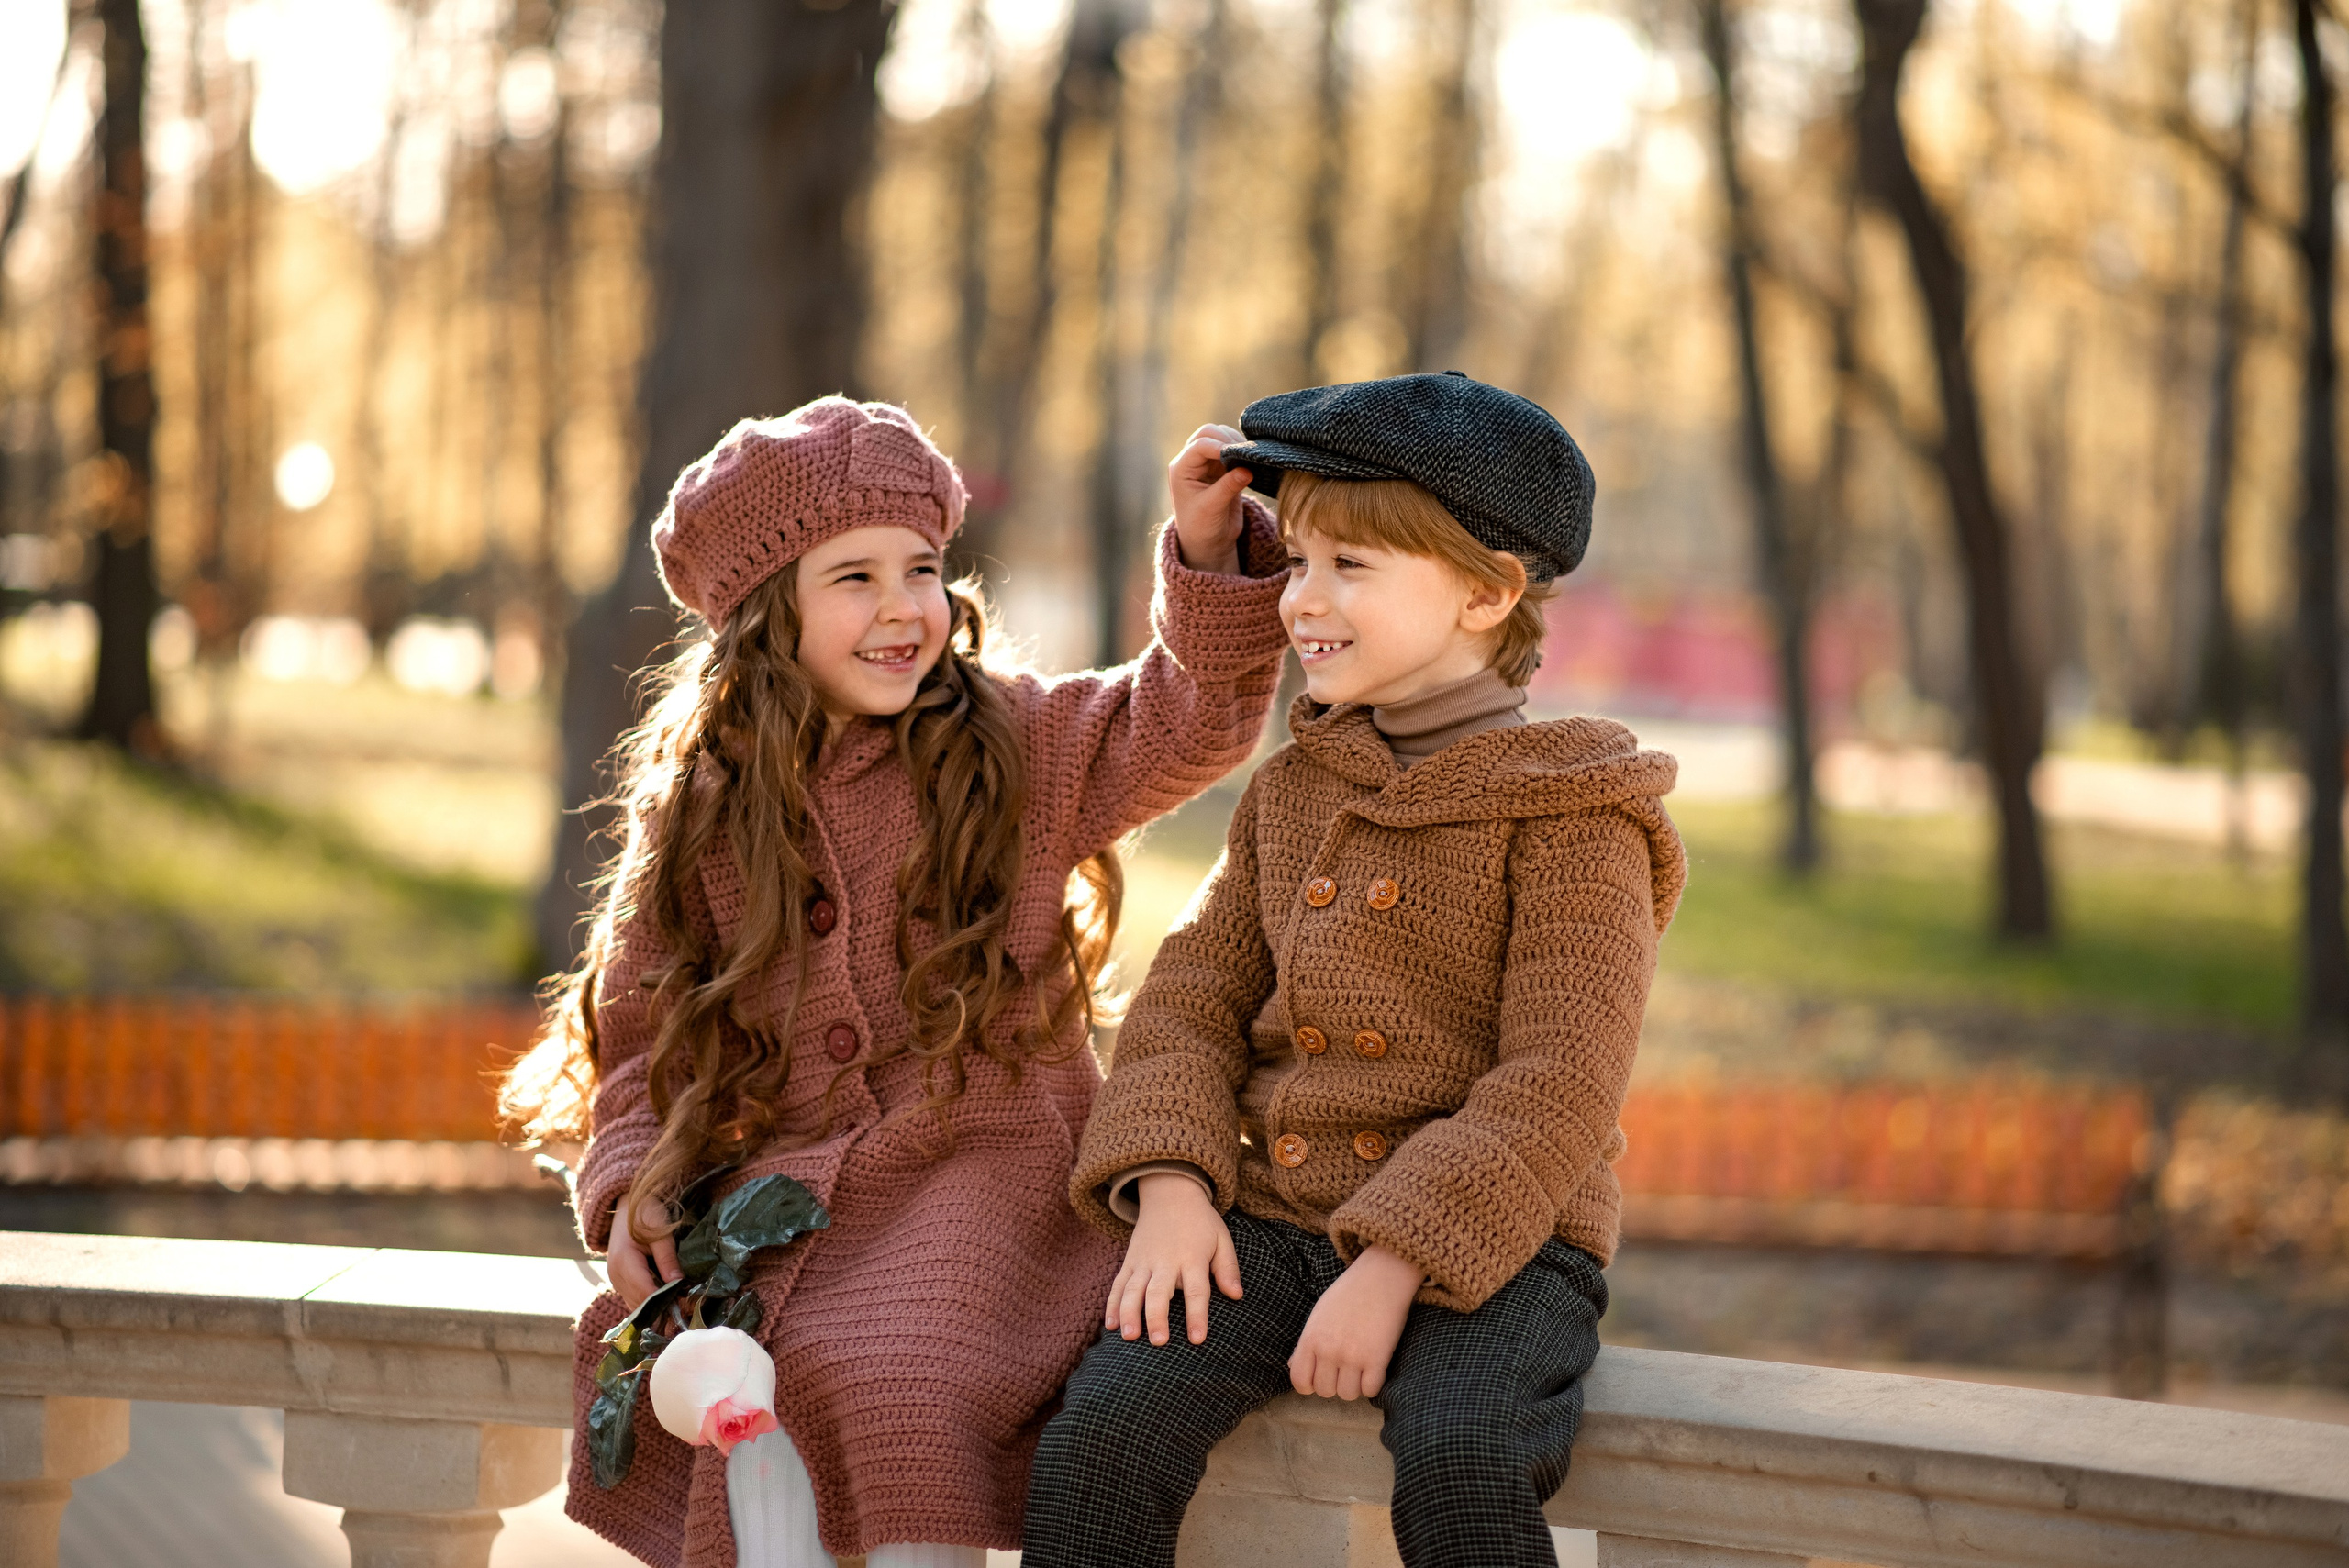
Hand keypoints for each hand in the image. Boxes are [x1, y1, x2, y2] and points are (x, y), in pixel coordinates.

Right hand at [607, 1193, 683, 1308]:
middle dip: (661, 1308)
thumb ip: (667, 1258)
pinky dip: (649, 1301)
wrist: (626, 1205)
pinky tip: (665, 1298)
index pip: (645, 1292)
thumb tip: (678, 1282)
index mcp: (624, 1262)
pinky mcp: (620, 1281)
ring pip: (636, 1305)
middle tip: (685, 1308)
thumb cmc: (645, 1213)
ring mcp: (615, 1280)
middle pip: (639, 1303)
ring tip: (677, 1305)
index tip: (685, 1303)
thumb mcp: (660, 1233)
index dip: (665, 1301)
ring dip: (655, 1307)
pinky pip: (634, 1298)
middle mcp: (615, 1276)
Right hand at [1107, 1171, 1242, 1344]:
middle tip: (1158, 1342)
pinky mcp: (1129, 1261)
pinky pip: (1117, 1284)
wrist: (1169, 1193)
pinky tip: (1110, 1326)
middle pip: (1158, 1292)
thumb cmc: (1200, 1222)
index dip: (1197, 1315)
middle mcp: (1165, 1261)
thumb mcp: (1221, 1239)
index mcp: (1191, 1257)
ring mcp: (1143, 1261)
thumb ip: (1228, 1268)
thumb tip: (1237, 1296)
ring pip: (1132, 1289)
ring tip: (1129, 1337)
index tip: (1197, 1339)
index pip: (1196, 1290)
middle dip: (1157, 1317)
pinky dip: (1112, 1304)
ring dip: (1129, 1313)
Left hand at [1168, 423, 1250, 575]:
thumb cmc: (1201, 528)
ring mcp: (1207, 463)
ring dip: (1237, 444)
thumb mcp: (1212, 508)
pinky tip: (1252, 462)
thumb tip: (1247, 469)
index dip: (1220, 445)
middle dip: (1228, 439)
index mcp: (1181, 469)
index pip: (1200, 445)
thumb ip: (1228, 487)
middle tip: (1246, 454)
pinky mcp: (1222, 468)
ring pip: (1222, 437)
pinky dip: (1243, 452)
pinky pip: (1234, 450)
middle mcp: (1192, 461)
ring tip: (1250, 459)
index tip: (1239, 455)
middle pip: (1209, 432)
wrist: (1208, 542)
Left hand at [1289, 1245, 1420, 1400]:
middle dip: (1334, 1384)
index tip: (1321, 1378)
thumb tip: (1292, 1366)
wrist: (1381, 1278)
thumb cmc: (1349, 1294)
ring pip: (1347, 1394)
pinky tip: (1374, 1369)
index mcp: (1311, 1338)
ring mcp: (1352, 1356)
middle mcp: (1328, 1350)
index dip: (1310, 1386)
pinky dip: (1372, 1385)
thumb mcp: (1319, 1315)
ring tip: (1360, 1369)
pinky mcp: (1376, 1359)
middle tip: (1345, 1369)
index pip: (1300, 1381)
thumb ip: (1306, 1343)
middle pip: (1325, 1391)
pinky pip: (1370, 1391)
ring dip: (1354, 1386)